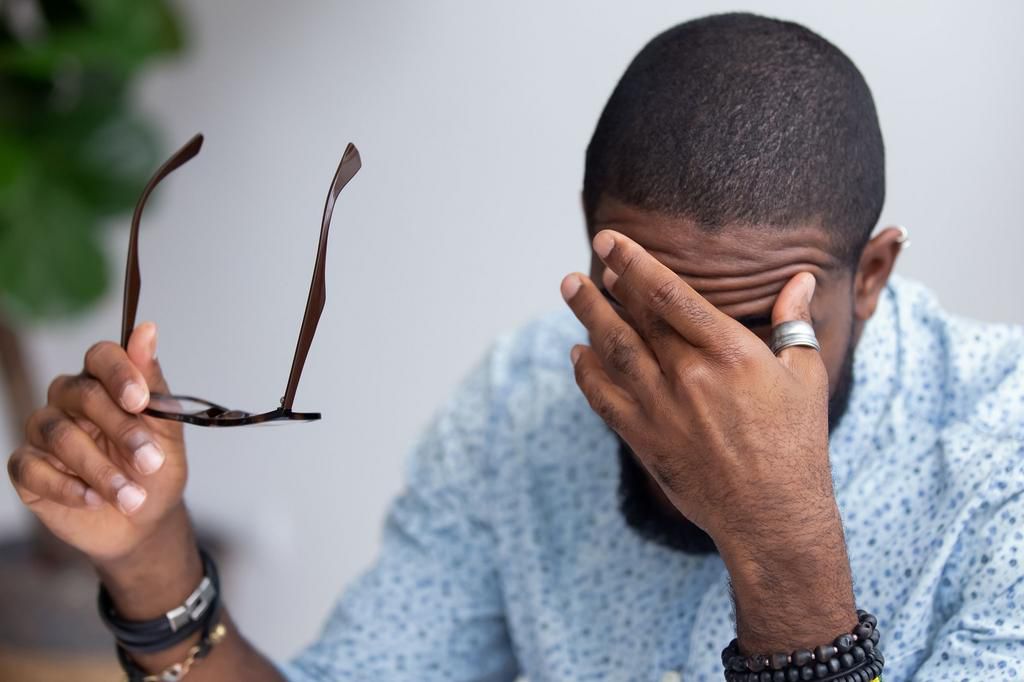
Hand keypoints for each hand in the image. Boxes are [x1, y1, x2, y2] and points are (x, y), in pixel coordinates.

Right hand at [7, 322, 188, 563]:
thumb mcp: (167, 430)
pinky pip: (32, 468)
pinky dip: (67, 487)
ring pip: (59, 435)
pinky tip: (94, 500)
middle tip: (151, 461)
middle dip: (122, 429)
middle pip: (82, 394)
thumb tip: (147, 329)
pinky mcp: (27, 468)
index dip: (120, 373)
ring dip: (101, 469)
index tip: (140, 401)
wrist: (145, 521)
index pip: (101, 356)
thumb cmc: (155, 469)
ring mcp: (44, 433)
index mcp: (105, 383)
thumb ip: (153, 382)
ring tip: (132, 496)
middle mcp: (69, 401)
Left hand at [562, 230, 832, 545]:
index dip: (635, 262)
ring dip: (588, 316)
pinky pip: (603, 398)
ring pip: (612, 350)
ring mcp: (660, 409)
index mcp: (729, 352)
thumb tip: (800, 279)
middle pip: (635, 316)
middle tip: (589, 261)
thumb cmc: (795, 444)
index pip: (669, 293)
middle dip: (609, 283)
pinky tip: (577, 354)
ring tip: (571, 288)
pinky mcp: (644, 439)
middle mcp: (688, 375)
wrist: (771, 516)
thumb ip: (793, 324)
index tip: (612, 241)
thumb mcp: (803, 377)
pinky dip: (586, 373)